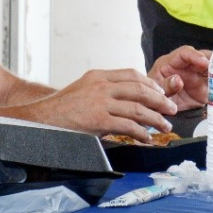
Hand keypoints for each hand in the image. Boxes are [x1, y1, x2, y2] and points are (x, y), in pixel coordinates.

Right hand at [26, 68, 176, 141]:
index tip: (161, 92)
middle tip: (171, 109)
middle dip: (160, 100)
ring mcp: (100, 102)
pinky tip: (147, 138)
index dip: (150, 83)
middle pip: (139, 89)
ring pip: (138, 108)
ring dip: (155, 119)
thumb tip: (127, 99)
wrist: (40, 120)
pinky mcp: (98, 120)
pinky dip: (141, 133)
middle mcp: (101, 85)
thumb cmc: (62, 109)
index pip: (131, 74)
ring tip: (165, 126)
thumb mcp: (84, 90)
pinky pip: (128, 126)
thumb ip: (104, 90)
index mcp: (98, 76)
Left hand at [149, 45, 211, 109]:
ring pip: (212, 70)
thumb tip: (178, 80)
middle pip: (203, 58)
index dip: (195, 56)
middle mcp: (186, 67)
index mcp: (171, 62)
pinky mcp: (203, 90)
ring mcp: (196, 78)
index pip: (185, 53)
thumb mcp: (155, 91)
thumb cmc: (151, 97)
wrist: (155, 113)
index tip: (204, 63)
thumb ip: (165, 86)